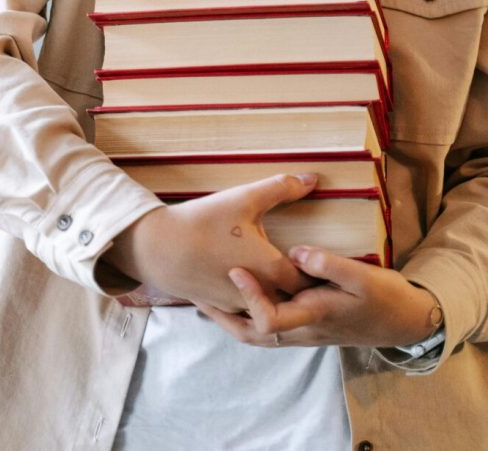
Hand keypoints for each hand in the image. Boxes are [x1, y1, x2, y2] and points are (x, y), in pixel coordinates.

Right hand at [106, 174, 316, 312]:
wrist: (158, 248)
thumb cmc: (204, 221)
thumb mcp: (245, 198)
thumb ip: (282, 188)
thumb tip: (314, 178)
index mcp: (270, 269)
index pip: (310, 282)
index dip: (321, 273)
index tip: (329, 263)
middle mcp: (258, 295)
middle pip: (293, 300)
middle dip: (304, 289)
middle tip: (313, 270)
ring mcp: (237, 304)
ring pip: (269, 307)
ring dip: (279, 296)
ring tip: (286, 277)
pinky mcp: (219, 306)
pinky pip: (246, 310)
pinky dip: (256, 300)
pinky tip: (254, 281)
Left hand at [198, 245, 439, 347]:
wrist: (402, 322)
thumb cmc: (383, 298)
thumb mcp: (362, 277)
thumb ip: (328, 264)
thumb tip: (296, 251)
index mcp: (313, 316)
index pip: (270, 318)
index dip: (250, 296)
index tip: (236, 269)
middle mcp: (302, 330)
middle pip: (251, 333)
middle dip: (222, 315)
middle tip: (197, 292)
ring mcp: (301, 332)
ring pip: (255, 333)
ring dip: (229, 317)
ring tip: (205, 295)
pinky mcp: (303, 326)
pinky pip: (266, 327)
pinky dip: (245, 314)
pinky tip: (236, 296)